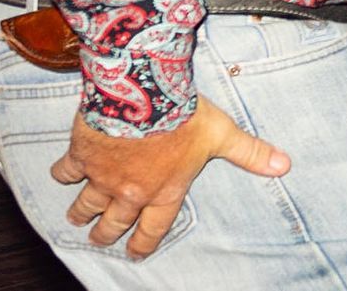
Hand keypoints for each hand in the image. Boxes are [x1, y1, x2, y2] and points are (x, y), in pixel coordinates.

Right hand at [52, 95, 289, 258]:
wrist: (144, 93)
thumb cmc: (185, 115)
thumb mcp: (222, 135)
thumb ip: (251, 153)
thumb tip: (284, 166)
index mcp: (164, 191)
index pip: (153, 229)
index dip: (143, 243)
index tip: (135, 253)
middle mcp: (131, 191)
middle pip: (114, 223)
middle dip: (105, 234)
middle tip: (99, 238)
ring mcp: (102, 176)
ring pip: (85, 204)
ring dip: (81, 213)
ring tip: (77, 219)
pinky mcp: (81, 156)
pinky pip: (64, 172)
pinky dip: (62, 173)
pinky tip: (62, 173)